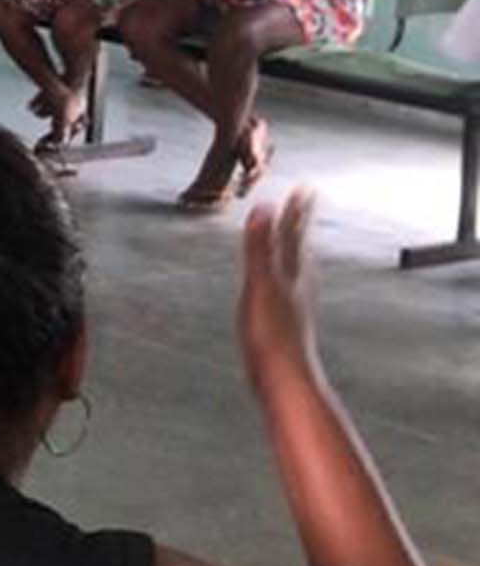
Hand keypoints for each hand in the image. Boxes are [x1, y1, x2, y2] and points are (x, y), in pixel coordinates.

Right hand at [240, 188, 319, 383]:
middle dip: (299, 223)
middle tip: (305, 201)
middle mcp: (296, 284)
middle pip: (299, 246)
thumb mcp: (259, 284)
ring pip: (296, 266)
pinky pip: (287, 285)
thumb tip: (263, 207)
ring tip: (295, 237)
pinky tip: (281, 284)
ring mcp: (292, 302)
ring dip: (295, 247)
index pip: (293, 233)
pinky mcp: (284, 319)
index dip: (297, 210)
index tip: (305, 188)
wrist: (283, 378)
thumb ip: (260, 247)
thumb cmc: (270, 335)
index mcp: (289, 273)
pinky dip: (286, 273)